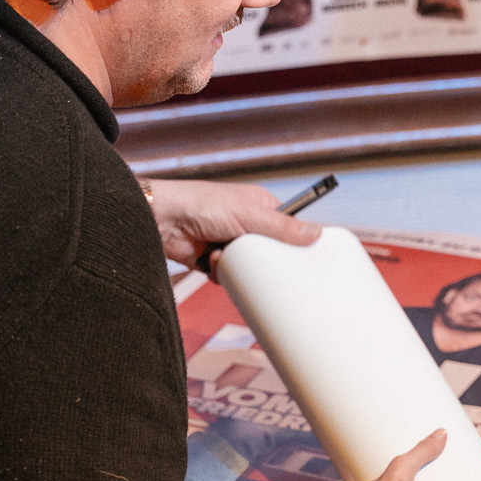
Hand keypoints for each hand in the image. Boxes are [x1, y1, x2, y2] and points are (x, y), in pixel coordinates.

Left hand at [145, 179, 320, 267]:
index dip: (294, 242)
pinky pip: (230, 275)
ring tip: (223, 254)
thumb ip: (284, 228)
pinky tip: (211, 260)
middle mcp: (246, 224)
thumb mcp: (251, 215)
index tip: (303, 257)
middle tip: (264, 265)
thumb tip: (316, 233)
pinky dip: (222, 272)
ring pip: (249, 266)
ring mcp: (229, 242)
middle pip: (269, 251)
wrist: (164, 219)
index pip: (287, 227)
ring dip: (238, 265)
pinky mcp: (214, 260)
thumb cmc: (205, 205)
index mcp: (259, 206)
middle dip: (263, 259)